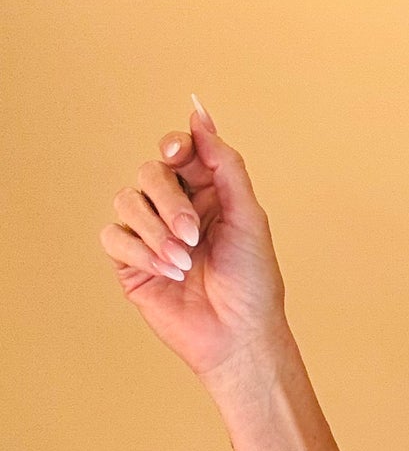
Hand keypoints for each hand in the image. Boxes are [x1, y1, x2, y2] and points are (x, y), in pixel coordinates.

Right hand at [99, 95, 290, 387]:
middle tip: (194, 236)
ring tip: (185, 264)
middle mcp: (176, 208)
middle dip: (170, 202)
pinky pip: (114, 236)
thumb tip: (200, 114)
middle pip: (149, 172)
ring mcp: (150, 233)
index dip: (175, 146)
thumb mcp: (248, 217)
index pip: (179, 150)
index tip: (180, 155)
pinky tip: (167, 273)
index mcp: (207, 192)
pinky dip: (140, 252)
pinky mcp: (130, 261)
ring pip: (126, 201)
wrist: (238, 335)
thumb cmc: (253, 282)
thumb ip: (225, 165)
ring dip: (156, 232)